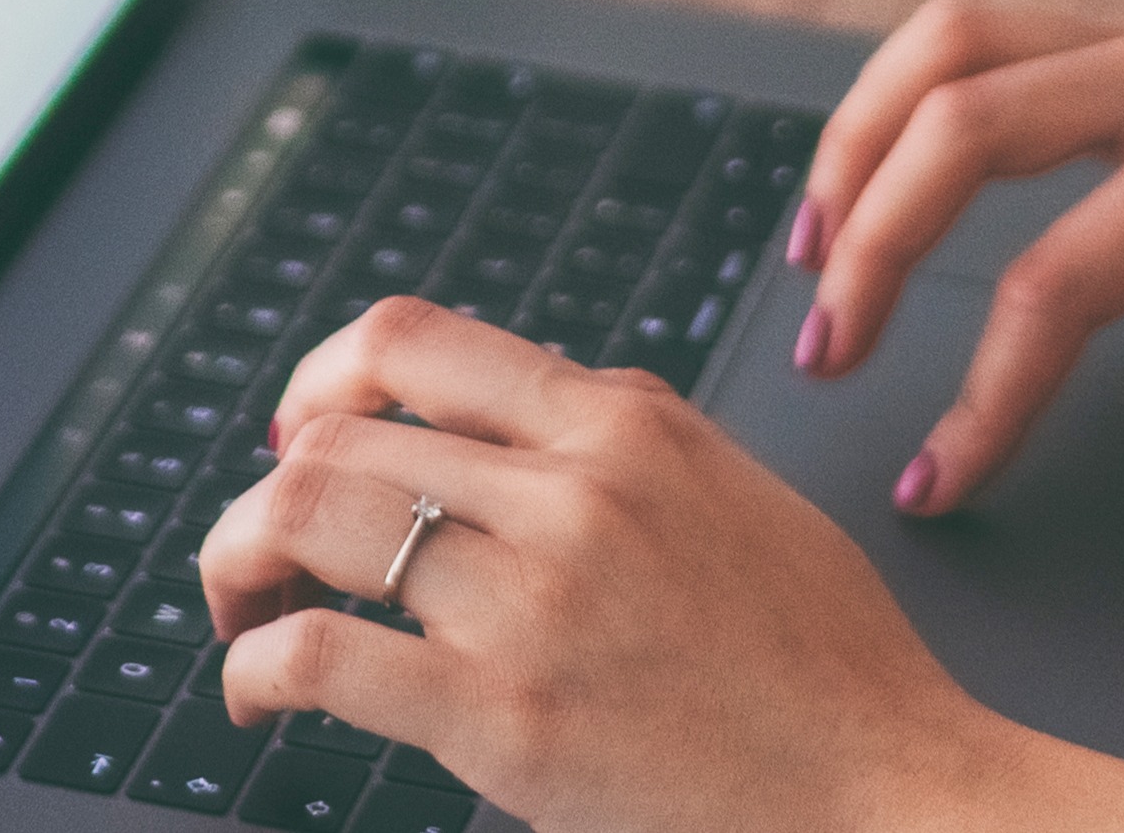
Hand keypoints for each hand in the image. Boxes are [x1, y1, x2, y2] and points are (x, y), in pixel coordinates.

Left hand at [198, 298, 1051, 832]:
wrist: (885, 782)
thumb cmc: (825, 662)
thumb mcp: (732, 489)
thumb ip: (619, 437)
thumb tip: (507, 410)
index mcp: (623, 422)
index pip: (415, 340)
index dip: (321, 377)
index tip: (301, 429)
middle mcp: (570, 490)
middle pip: (336, 434)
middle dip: (264, 488)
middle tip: (259, 546)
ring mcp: (532, 601)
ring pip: (306, 520)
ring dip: (238, 562)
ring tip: (243, 609)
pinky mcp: (504, 717)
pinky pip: (318, 658)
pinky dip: (252, 667)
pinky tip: (256, 693)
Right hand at [788, 0, 1123, 511]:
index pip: (1068, 276)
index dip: (988, 391)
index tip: (940, 480)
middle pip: (970, 119)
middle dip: (876, 243)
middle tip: (827, 358)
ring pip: (951, 44)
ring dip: (860, 145)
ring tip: (808, 259)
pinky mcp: (1116, 42)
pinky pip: (972, 39)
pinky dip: (894, 104)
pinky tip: (859, 188)